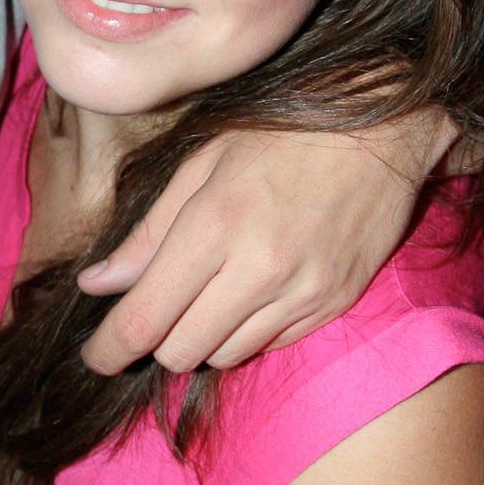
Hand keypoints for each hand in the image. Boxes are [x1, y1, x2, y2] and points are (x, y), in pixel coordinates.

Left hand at [78, 112, 456, 373]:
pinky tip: (252, 293)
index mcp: (213, 225)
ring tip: (209, 294)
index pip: (143, 320)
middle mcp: (256, 269)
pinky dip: (246, 332)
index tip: (95, 354)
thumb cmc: (284, 134)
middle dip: (155, 340)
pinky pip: (269, 345)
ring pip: (223, 356)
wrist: (388, 129)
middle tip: (156, 311)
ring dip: (202, 337)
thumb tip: (96, 284)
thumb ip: (148, 231)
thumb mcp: (204, 163)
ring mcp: (300, 293)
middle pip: (178, 352)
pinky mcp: (332, 305)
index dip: (108, 349)